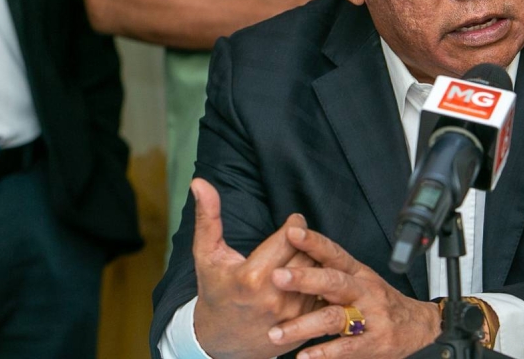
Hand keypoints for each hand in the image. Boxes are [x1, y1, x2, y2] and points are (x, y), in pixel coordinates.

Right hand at [190, 178, 320, 358]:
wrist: (219, 341)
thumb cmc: (214, 290)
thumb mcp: (207, 254)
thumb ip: (208, 217)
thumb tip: (199, 182)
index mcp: (252, 276)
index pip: (292, 236)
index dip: (295, 224)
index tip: (293, 222)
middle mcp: (275, 296)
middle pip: (308, 253)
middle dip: (305, 243)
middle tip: (297, 241)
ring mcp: (292, 314)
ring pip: (320, 273)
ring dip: (315, 263)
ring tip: (301, 260)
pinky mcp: (303, 326)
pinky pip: (324, 295)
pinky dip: (320, 284)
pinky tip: (309, 280)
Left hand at [266, 228, 440, 358]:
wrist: (418, 325)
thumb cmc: (380, 301)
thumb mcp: (360, 280)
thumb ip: (331, 272)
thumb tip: (292, 258)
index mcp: (357, 273)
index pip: (334, 253)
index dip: (314, 242)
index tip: (292, 234)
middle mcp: (364, 291)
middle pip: (333, 281)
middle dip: (304, 278)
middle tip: (277, 277)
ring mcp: (371, 316)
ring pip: (334, 317)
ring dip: (303, 325)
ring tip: (276, 333)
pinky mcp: (375, 342)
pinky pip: (347, 347)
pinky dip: (324, 353)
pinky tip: (305, 355)